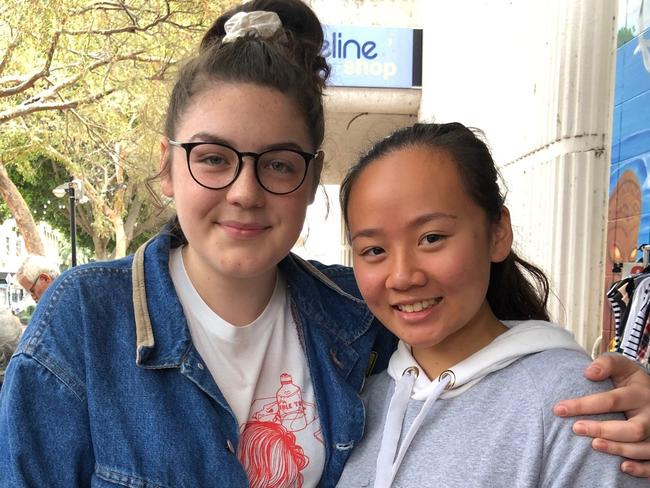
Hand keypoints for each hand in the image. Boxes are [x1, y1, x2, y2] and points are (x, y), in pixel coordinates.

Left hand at [553, 353, 649, 477]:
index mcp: (640, 393)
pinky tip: (622, 467)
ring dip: (618, 449)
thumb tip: (589, 373)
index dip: (584, 405)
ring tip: (593, 445)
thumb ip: (605, 364)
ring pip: (644, 447)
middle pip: (633, 428)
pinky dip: (641, 468)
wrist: (649, 392)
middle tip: (576, 428)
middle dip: (603, 430)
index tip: (558, 409)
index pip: (611, 400)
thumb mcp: (620, 366)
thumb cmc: (627, 379)